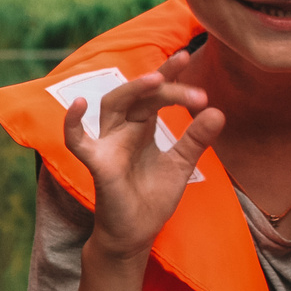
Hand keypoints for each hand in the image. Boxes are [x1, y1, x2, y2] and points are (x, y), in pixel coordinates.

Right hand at [60, 50, 224, 262]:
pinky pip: (77, 141)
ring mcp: (108, 145)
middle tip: (196, 94)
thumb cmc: (152, 199)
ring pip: (112, 105)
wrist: (136, 234)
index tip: (187, 56)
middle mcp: (122, 130)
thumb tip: (218, 111)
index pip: (154, 93)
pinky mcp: (97, 164)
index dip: (169, 74)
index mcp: (142, 127)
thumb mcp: (181, 165)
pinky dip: (73, 124)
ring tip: (156, 80)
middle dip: (164, 86)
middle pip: (138, 95)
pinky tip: (79, 104)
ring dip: (132, 90)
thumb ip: (196, 138)